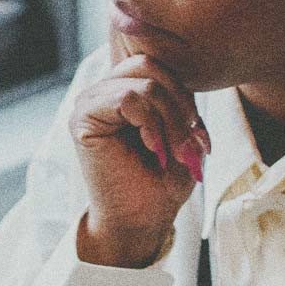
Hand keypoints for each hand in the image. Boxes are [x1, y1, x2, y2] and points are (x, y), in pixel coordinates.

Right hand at [68, 27, 210, 266]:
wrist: (140, 220)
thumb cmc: (161, 180)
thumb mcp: (182, 132)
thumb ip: (180, 100)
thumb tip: (193, 72)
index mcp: (125, 87)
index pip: (159, 65)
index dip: (186, 96)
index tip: (200, 138)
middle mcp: (104, 89)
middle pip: (152, 65)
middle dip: (180, 106)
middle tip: (191, 144)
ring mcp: (90, 101)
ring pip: (145, 83)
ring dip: (170, 120)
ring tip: (174, 152)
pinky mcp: (83, 118)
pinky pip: (128, 99)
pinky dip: (150, 124)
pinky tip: (153, 148)